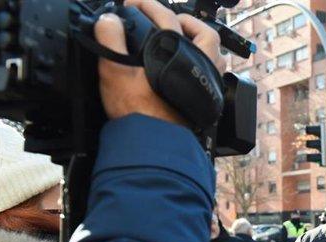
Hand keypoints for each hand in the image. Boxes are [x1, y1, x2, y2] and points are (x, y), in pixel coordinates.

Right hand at [94, 0, 224, 123]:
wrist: (152, 144)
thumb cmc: (138, 112)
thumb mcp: (115, 70)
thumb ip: (110, 40)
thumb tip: (109, 19)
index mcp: (180, 54)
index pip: (167, 17)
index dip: (146, 5)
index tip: (131, 4)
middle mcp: (201, 66)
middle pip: (205, 33)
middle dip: (182, 18)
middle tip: (161, 16)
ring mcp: (207, 84)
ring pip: (215, 55)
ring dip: (200, 41)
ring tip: (180, 37)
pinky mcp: (206, 100)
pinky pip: (211, 74)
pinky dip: (201, 64)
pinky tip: (185, 66)